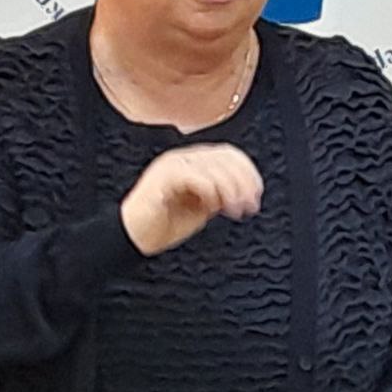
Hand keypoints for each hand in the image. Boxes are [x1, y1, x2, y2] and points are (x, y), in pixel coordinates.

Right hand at [120, 144, 262, 255]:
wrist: (134, 237)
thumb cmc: (165, 223)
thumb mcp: (203, 208)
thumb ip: (220, 196)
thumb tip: (243, 192)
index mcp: (193, 161)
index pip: (228, 154)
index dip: (248, 171)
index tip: (257, 194)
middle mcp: (183, 158)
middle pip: (224, 158)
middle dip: (244, 182)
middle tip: (251, 205)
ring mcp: (172, 164)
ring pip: (213, 167)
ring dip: (231, 190)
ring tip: (235, 211)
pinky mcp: (163, 176)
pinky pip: (196, 177)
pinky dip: (211, 191)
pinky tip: (215, 208)